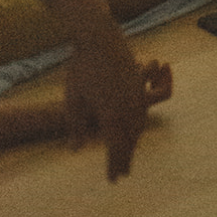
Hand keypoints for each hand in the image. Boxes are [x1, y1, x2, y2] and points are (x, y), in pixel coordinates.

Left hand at [61, 26, 153, 181]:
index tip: (113, 180)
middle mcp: (128, 107)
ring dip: (134, 142)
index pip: (115, 148)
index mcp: (111, 114)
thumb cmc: (82, 67)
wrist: (99, 36)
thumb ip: (75, 126)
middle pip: (130, 140)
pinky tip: (135, 126)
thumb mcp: (73, 99)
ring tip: (129, 154)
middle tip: (123, 174)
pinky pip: (144, 109)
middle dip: (126, 158)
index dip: (114, 165)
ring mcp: (136, 93)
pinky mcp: (139, 81)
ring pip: (139, 125)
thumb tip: (75, 148)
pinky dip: (139, 124)